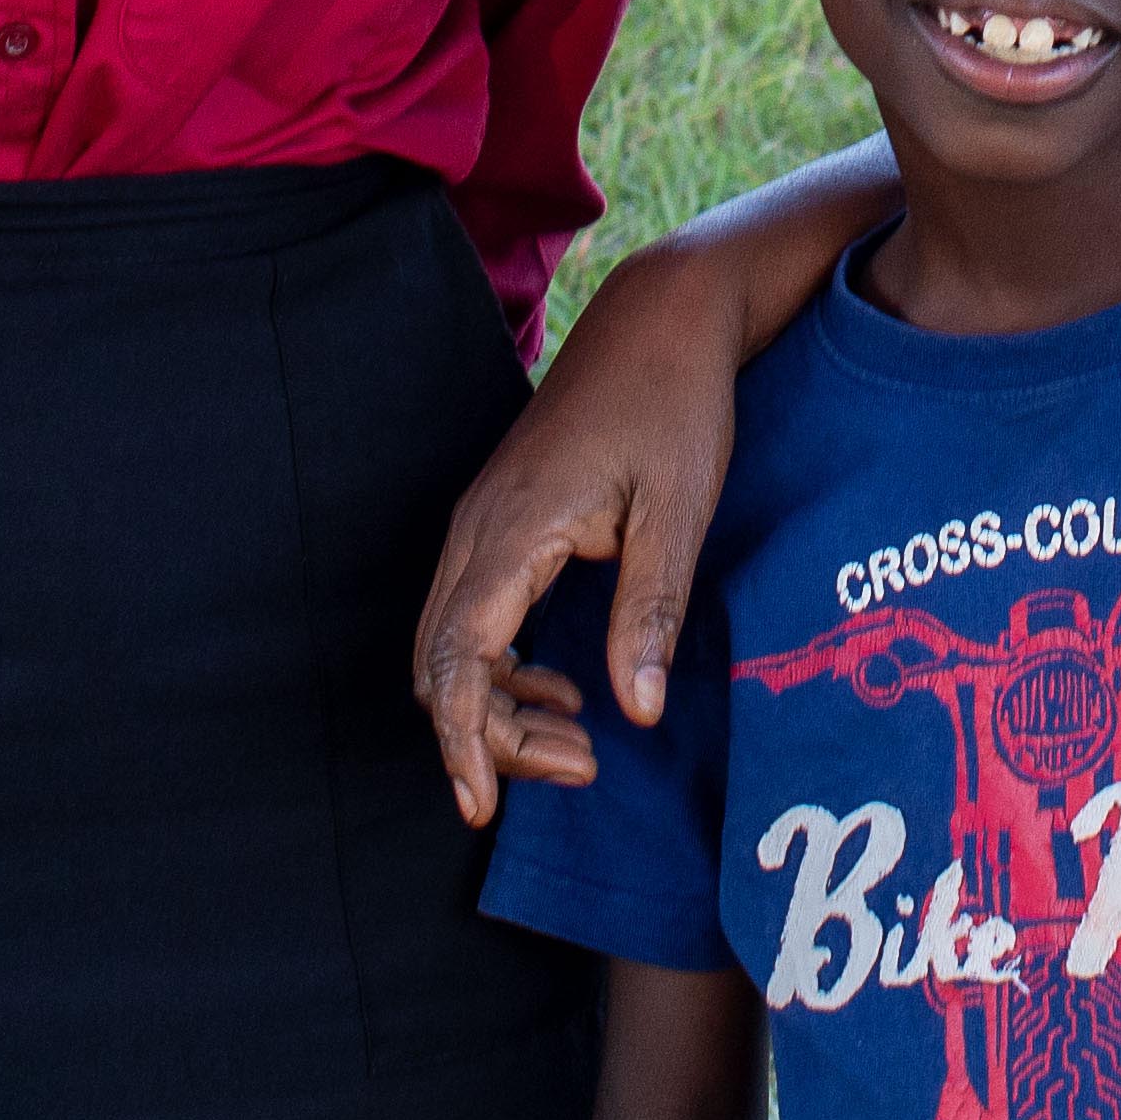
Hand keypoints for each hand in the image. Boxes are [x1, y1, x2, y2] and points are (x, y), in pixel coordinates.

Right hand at [413, 242, 746, 825]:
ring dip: (501, 701)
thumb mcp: (676, 512)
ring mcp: (486, 518)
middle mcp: (480, 526)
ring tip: (578, 742)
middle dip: (493, 733)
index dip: (463, 739)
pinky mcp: (505, 515)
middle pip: (444, 661)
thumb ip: (649, 613)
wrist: (662, 315)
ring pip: (455, 639)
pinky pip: (477, 609)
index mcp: (514, 527)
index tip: (482, 804)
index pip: (457, 657)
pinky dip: (505, 662)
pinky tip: (564, 684)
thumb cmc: (674, 404)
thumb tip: (634, 712)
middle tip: (577, 769)